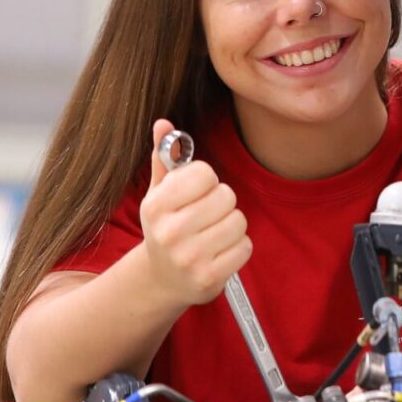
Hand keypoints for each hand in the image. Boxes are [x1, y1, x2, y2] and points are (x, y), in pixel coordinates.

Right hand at [137, 119, 250, 307]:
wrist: (162, 278)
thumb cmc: (167, 226)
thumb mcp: (159, 192)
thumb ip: (165, 157)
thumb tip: (164, 123)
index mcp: (156, 205)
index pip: (204, 174)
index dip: (207, 181)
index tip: (196, 193)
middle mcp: (169, 232)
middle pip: (226, 196)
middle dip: (222, 203)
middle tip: (207, 216)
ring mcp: (188, 257)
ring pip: (239, 221)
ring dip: (233, 225)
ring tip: (214, 234)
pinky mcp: (208, 277)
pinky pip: (245, 247)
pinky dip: (239, 247)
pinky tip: (220, 252)